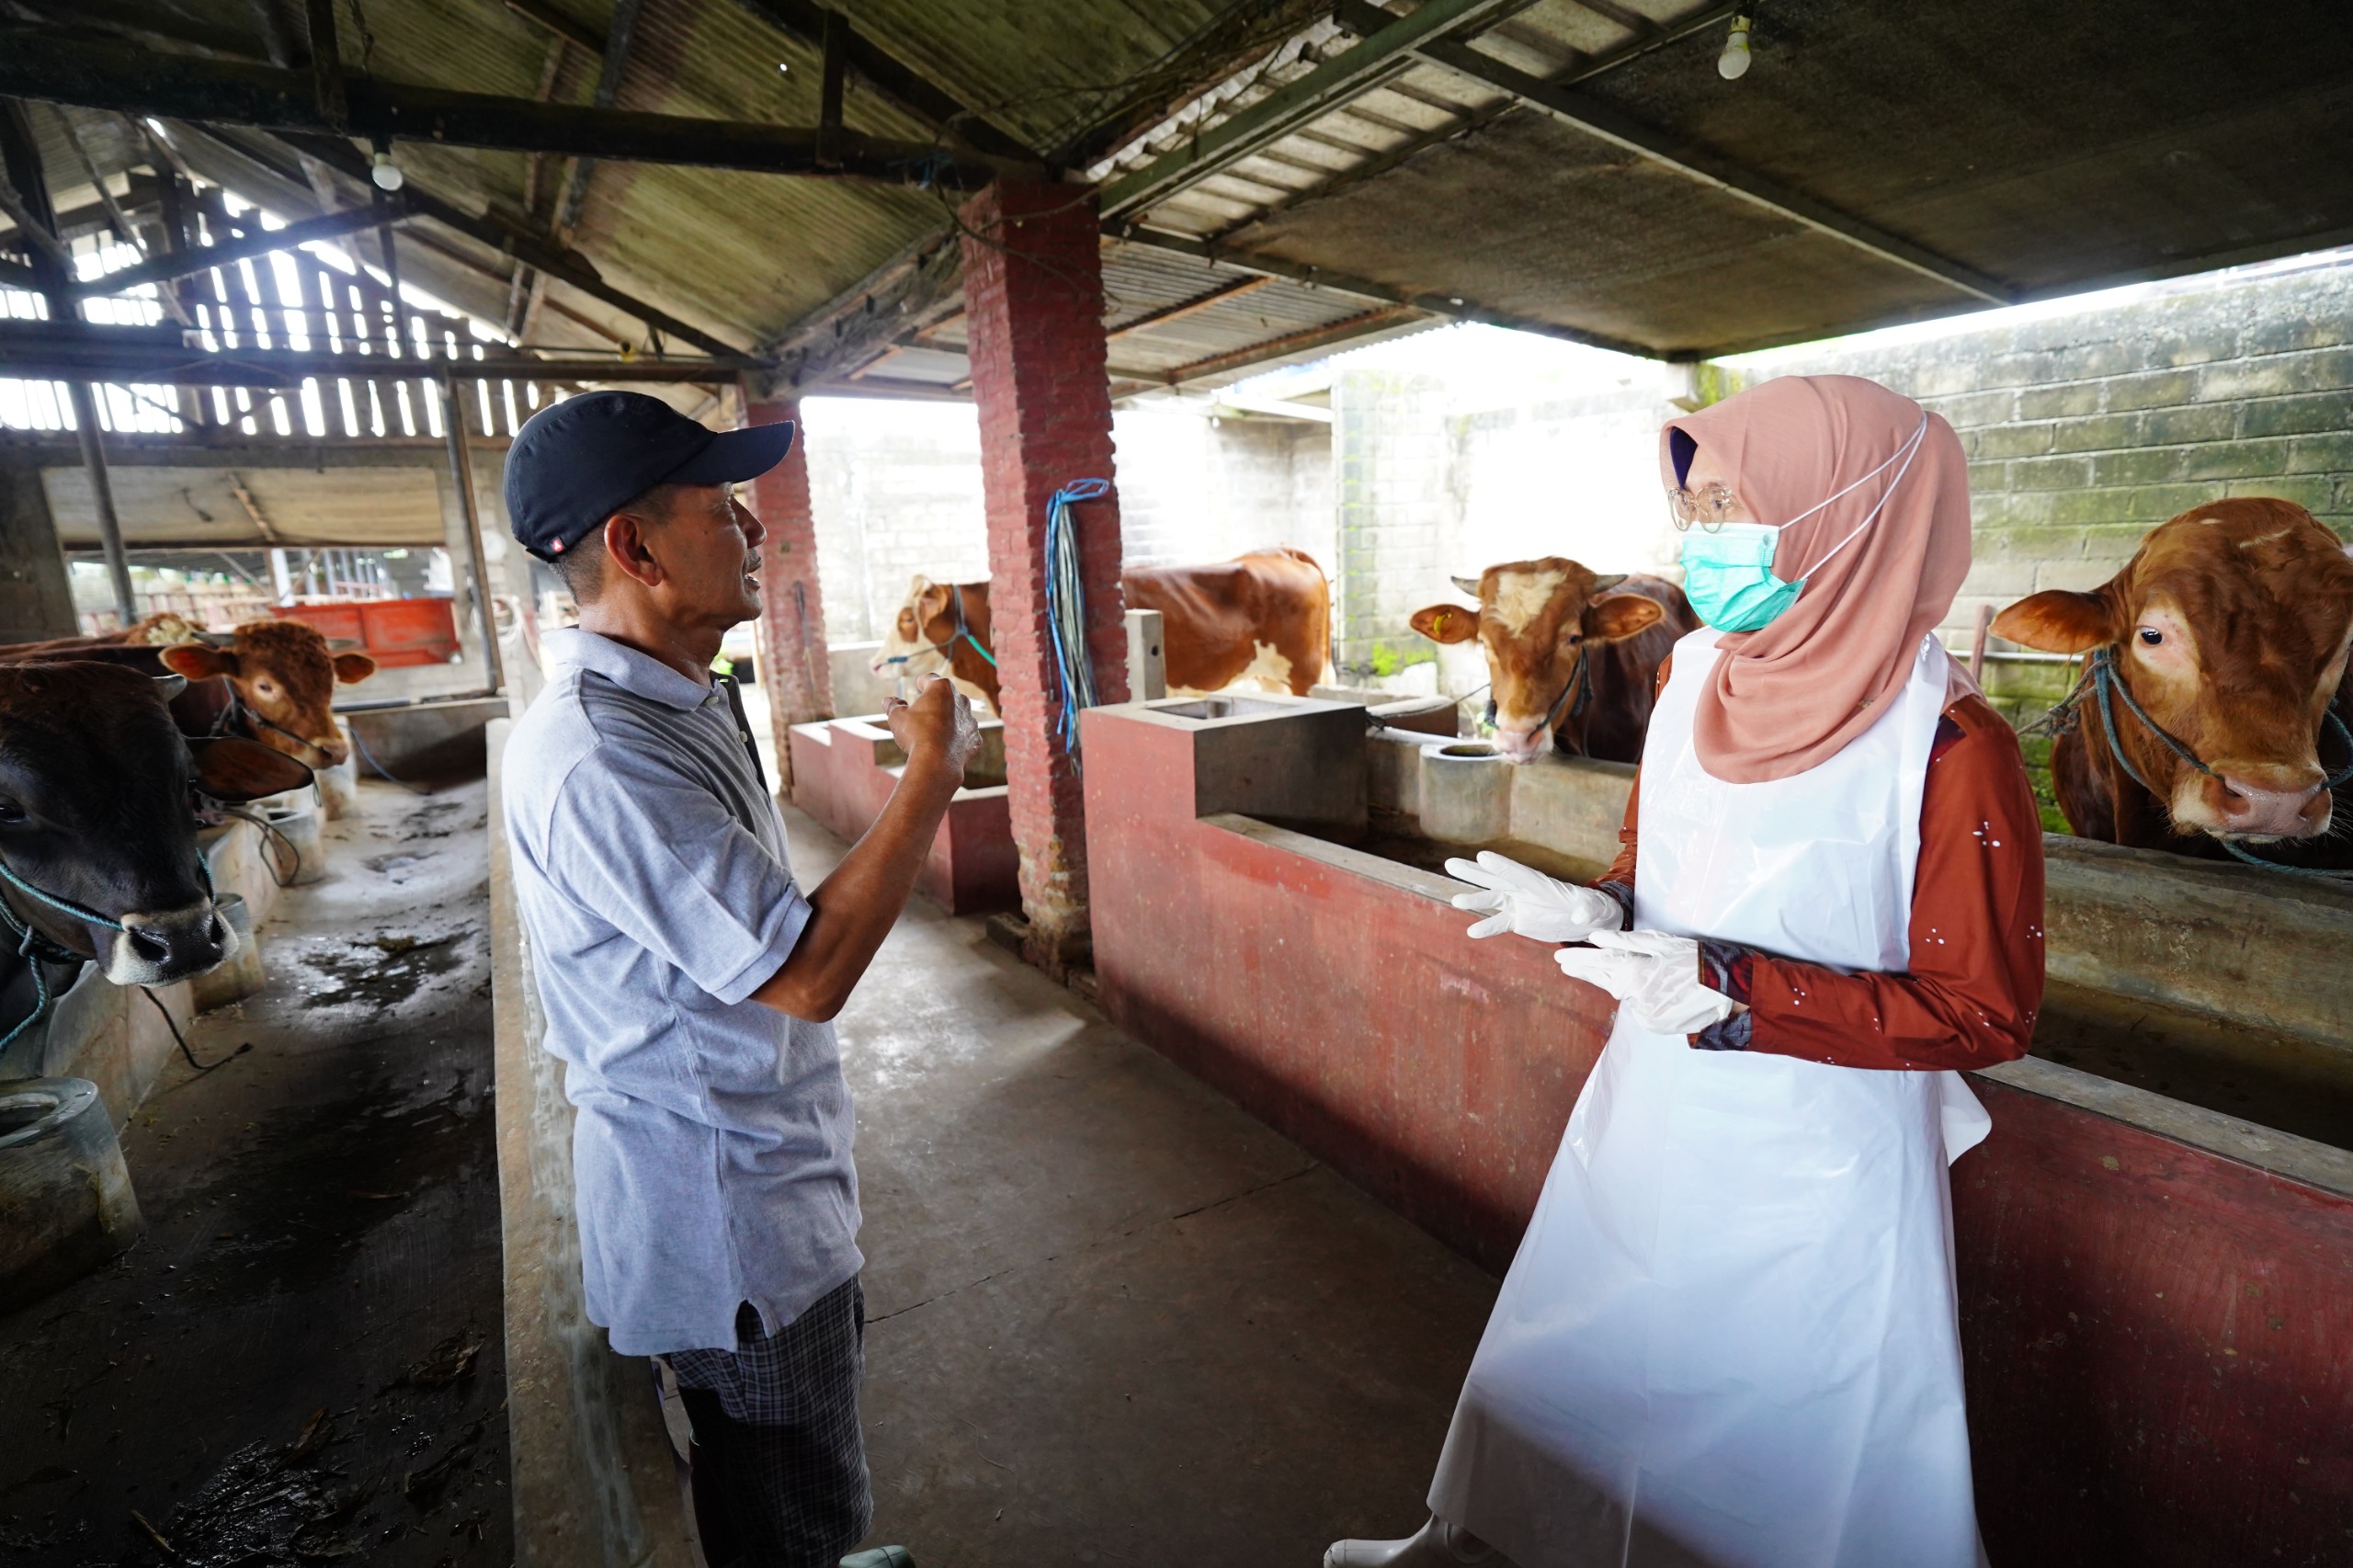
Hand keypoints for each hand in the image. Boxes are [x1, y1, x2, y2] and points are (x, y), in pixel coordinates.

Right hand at [886, 674, 980, 786]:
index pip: (930, 679)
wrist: (936, 763)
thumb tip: (888, 701)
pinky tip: (946, 746)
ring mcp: (971, 721)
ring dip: (948, 720)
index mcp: (942, 688)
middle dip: (937, 701)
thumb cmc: (916, 735)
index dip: (922, 682)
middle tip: (925, 709)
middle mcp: (961, 701)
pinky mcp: (975, 740)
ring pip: (958, 716)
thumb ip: (893, 705)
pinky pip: (964, 736)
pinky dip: (956, 739)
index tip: (919, 685)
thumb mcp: (897, 717)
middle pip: (947, 697)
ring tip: (934, 730)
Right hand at [1444, 851, 1619, 941]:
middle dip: (1473, 871)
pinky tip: (1472, 931)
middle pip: (1495, 878)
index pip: (1518, 873)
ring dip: (1474, 899)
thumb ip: (1586, 908)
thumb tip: (1580, 914)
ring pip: (1491, 899)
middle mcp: (1525, 891)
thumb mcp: (1594, 908)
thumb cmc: (1595, 909)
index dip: (1501, 866)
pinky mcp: (1518, 920)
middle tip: (1450, 863)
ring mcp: (1519, 904)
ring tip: (1456, 899)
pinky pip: (1499, 923)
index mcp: (1541, 884)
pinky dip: (1486, 927)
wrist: (1589, 922)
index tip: (1482, 856)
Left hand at [1554, 930, 1736, 1033]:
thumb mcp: (1661, 944)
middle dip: (1587, 971)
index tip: (1559, 958)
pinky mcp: (1653, 1025)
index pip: (1598, 965)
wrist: (1726, 991)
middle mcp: (1634, 997)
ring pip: (1624, 996)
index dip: (1577, 960)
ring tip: (1634, 972)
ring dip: (1623, 984)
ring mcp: (1643, 1014)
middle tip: (1567, 964)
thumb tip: (1595, 938)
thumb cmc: (1695, 959)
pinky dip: (1642, 999)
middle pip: (1604, 981)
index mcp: (1634, 972)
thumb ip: (1625, 943)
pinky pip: (1639, 1009)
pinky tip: (1657, 990)